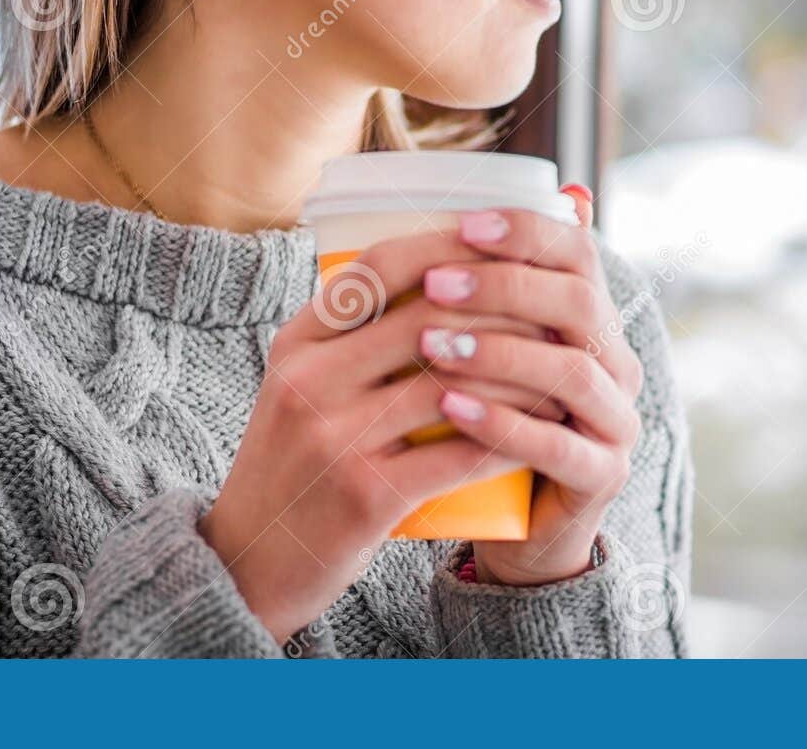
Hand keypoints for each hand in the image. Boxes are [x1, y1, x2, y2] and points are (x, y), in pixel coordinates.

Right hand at [197, 226, 573, 643]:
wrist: (248, 562)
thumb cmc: (294, 466)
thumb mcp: (299, 387)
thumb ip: (349, 338)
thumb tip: (432, 273)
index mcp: (297, 344)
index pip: (378, 267)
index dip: (448, 244)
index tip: (503, 244)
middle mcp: (309, 382)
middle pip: (426, 318)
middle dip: (502, 307)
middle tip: (551, 308)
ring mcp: (334, 439)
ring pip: (451, 385)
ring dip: (517, 373)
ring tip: (558, 366)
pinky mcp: (365, 496)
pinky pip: (457, 456)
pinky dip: (508, 437)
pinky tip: (541, 431)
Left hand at [423, 185, 643, 586]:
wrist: (511, 519)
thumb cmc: (484, 418)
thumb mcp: (478, 347)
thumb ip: (468, 289)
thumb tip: (430, 211)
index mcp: (591, 317)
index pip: (578, 252)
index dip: (527, 231)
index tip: (464, 224)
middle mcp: (616, 360)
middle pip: (581, 303)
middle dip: (505, 287)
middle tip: (434, 285)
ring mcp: (616, 420)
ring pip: (572, 372)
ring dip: (498, 354)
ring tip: (431, 347)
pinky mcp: (601, 476)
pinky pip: (559, 445)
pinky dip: (502, 423)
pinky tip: (450, 409)